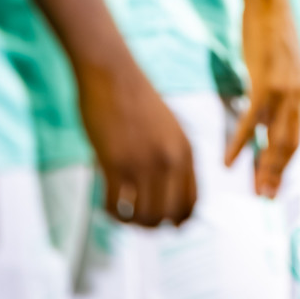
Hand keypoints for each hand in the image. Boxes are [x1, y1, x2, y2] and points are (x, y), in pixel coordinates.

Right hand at [76, 59, 196, 226]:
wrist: (114, 75)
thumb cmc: (138, 102)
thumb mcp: (169, 130)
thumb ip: (174, 158)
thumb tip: (171, 194)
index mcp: (187, 151)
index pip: (192, 202)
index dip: (178, 220)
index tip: (164, 223)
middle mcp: (170, 160)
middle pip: (170, 215)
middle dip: (154, 225)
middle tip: (137, 222)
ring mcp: (143, 162)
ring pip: (144, 216)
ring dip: (131, 223)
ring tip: (121, 215)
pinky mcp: (115, 163)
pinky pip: (115, 206)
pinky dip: (111, 214)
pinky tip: (107, 207)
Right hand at [230, 0, 299, 197]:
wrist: (271, 3)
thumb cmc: (271, 32)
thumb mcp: (280, 67)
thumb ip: (276, 91)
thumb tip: (264, 111)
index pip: (296, 136)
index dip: (287, 163)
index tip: (275, 183)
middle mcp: (298, 95)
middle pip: (290, 144)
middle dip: (278, 174)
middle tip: (266, 197)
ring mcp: (283, 91)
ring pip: (276, 137)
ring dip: (265, 167)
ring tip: (255, 189)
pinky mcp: (264, 83)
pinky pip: (252, 121)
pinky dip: (241, 143)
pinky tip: (229, 161)